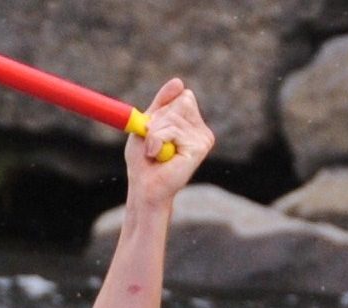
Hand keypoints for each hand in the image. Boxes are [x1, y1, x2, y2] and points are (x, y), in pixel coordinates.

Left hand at [126, 79, 212, 200]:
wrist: (143, 186)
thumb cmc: (144, 159)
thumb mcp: (149, 123)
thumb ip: (162, 102)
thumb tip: (178, 81)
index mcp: (191, 121)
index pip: (182, 94)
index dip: (163, 109)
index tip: (153, 128)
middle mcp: (201, 128)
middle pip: (181, 100)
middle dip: (159, 120)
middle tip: (153, 142)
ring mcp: (203, 138)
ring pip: (174, 116)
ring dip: (155, 133)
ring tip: (156, 152)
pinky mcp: (200, 147)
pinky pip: (173, 130)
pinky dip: (158, 141)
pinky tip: (161, 158)